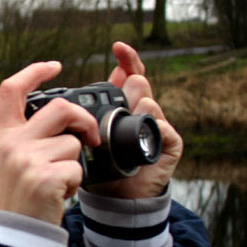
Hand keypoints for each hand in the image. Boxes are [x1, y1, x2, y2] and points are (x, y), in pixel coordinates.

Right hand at [0, 61, 99, 225]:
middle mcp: (12, 144)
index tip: (55, 66)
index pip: (12, 90)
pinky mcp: (45, 178)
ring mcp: (28, 160)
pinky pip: (76, 169)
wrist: (10, 236)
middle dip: (83, 121)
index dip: (35, 71)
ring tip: (57, 183)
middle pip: (60, 108)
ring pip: (73, 145)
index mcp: (0, 136)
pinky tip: (57, 196)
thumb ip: (3, 131)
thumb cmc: (7, 199)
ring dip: (73, 165)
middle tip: (90, 137)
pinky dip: (74, 184)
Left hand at [86, 41, 182, 198]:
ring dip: (137, 107)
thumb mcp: (88, 136)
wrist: (117, 199)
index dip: (126, 59)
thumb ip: (86, 113)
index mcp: (124, 105)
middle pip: (138, 83)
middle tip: (120, 97)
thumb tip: (77, 91)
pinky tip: (144, 133)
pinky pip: (163, 127)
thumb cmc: (101, 167)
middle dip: (128, 87)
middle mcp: (142, 111)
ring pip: (148, 102)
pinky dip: (153, 128)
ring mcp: (157, 126)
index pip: (129, 74)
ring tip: (127, 121)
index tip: (117, 47)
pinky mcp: (169, 143)